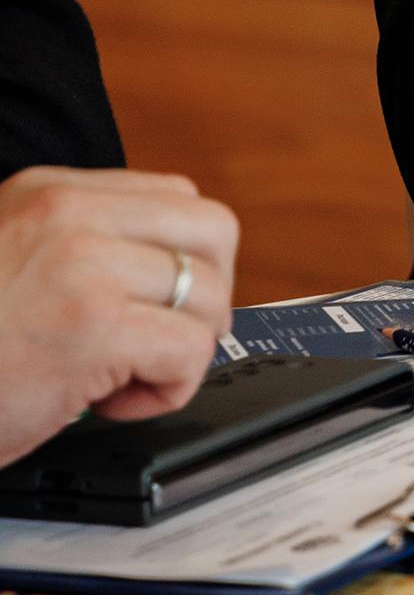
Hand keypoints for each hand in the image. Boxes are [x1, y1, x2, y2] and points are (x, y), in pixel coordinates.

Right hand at [0, 166, 239, 465]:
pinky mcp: (92, 328)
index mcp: (50, 191)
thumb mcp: (11, 258)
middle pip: (212, 230)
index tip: (158, 303)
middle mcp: (70, 215)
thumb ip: (78, 244)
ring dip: (183, 349)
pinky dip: (168, 389)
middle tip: (161, 340)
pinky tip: (113, 403)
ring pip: (211, 292)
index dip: (185, 259)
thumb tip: (162, 269)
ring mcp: (83, 265)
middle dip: (206, 294)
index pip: (176, 196)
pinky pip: (189, 351)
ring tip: (125, 376)